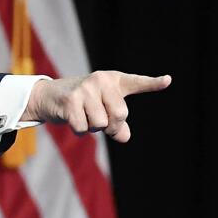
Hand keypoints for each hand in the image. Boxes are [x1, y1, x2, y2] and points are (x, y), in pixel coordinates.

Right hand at [21, 71, 170, 142]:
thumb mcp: (103, 110)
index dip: (153, 83)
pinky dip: (78, 130)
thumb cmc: (82, 103)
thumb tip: (124, 137)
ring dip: (92, 128)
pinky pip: (83, 128)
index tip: (168, 81)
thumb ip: (118, 123)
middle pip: (120, 115)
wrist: (49, 96)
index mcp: (113, 81)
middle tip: (100, 122)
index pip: (136, 83)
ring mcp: (85, 89)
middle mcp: (100, 81)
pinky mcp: (70, 101)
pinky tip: (71, 118)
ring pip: (101, 124)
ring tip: (83, 116)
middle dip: (111, 126)